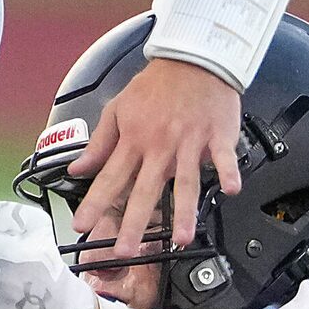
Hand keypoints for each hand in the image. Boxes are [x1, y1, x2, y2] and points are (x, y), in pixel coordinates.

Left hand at [69, 58, 243, 261]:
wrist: (193, 58)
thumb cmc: (158, 85)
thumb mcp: (118, 108)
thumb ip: (99, 142)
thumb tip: (79, 167)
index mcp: (135, 140)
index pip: (110, 178)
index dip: (94, 203)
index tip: (82, 226)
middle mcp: (160, 146)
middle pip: (145, 190)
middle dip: (134, 223)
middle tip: (125, 250)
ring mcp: (190, 142)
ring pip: (185, 182)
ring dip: (184, 211)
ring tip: (180, 239)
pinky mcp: (216, 136)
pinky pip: (223, 157)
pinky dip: (228, 171)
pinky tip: (229, 189)